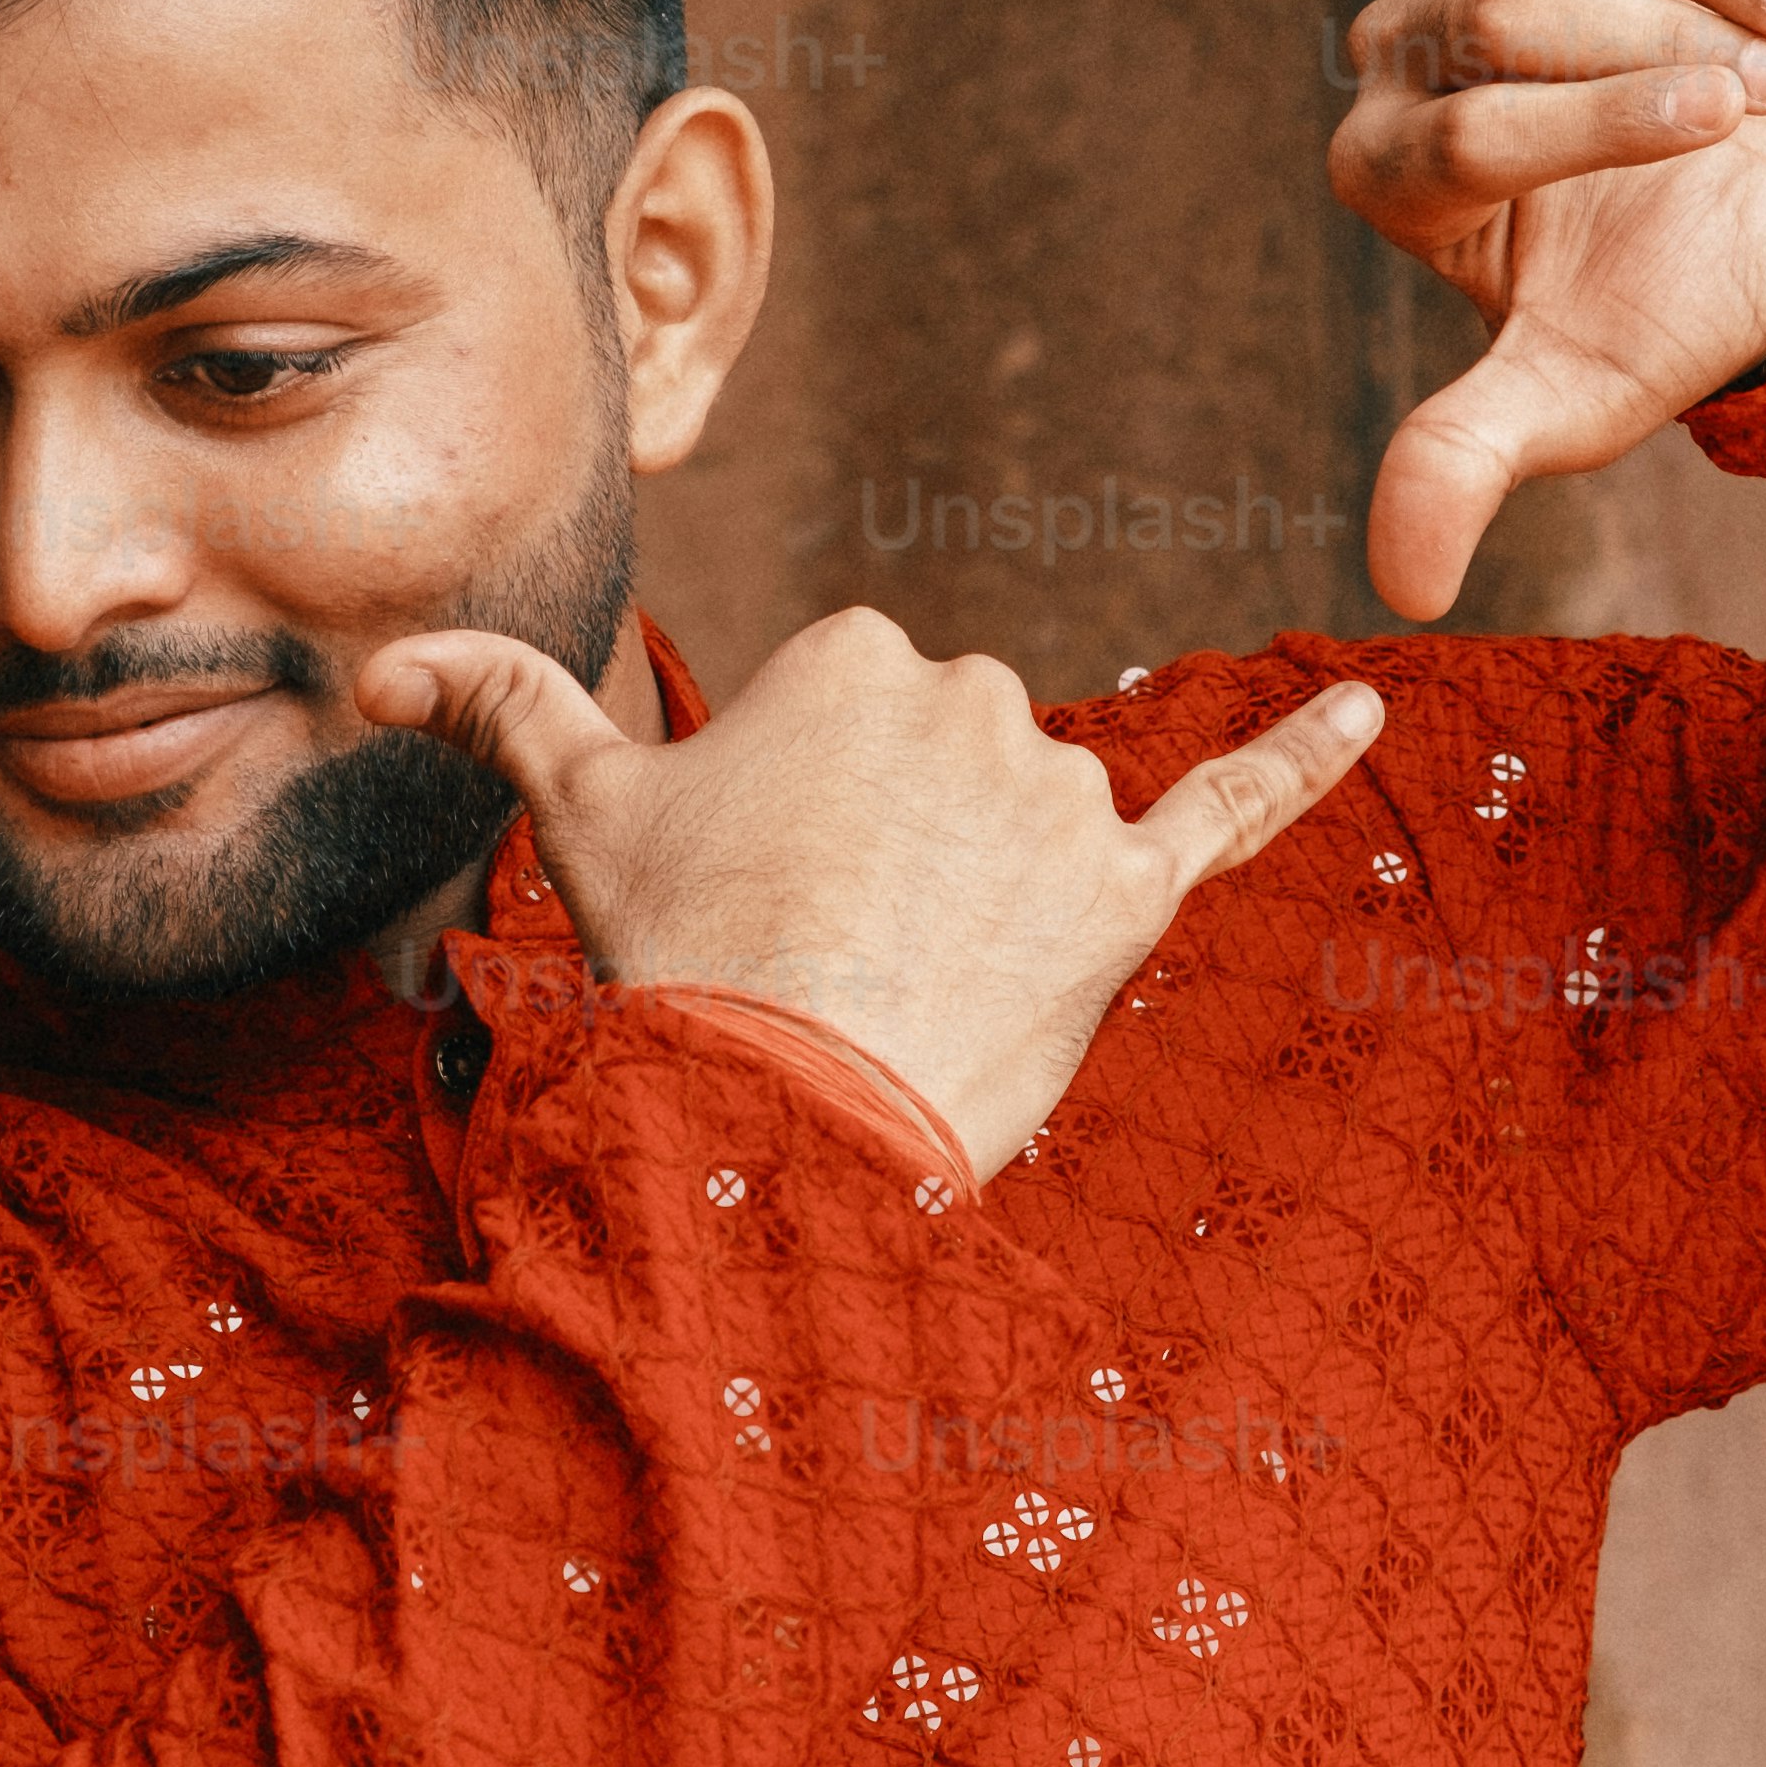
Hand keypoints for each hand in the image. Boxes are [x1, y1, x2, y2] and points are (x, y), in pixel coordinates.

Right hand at [355, 610, 1381, 1186]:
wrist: (781, 1112)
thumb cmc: (679, 961)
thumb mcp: (576, 817)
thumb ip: (499, 705)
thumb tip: (383, 656)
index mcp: (853, 653)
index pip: (853, 711)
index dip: (811, 812)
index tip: (773, 887)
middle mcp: (971, 690)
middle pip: (949, 760)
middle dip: (904, 846)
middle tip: (834, 950)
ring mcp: (1059, 790)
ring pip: (1036, 822)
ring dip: (994, 892)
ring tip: (914, 985)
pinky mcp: (1135, 887)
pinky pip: (1233, 808)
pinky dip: (1312, 759)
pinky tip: (1382, 712)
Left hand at [1329, 0, 1765, 610]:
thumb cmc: (1680, 301)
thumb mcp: (1580, 393)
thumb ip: (1468, 457)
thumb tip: (1396, 582)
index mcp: (1389, 169)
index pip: (1457, 122)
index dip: (1597, 124)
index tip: (1728, 135)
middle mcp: (1406, 44)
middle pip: (1507, 5)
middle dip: (1655, 55)